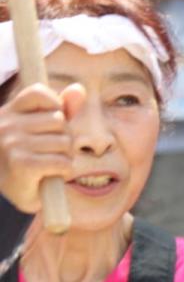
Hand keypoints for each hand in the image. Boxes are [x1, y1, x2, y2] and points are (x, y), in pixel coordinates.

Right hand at [0, 83, 83, 211]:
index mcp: (9, 112)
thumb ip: (62, 109)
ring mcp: (12, 144)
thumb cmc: (28, 159)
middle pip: (59, 121)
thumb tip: (79, 89)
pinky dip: (64, 171)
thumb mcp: (42, 130)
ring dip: (65, 157)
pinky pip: (62, 162)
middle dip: (64, 138)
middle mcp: (6, 125)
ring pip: (64, 142)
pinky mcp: (22, 164)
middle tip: (49, 153)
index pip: (40, 93)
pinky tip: (51, 175)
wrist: (14, 192)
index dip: (55, 107)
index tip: (49, 126)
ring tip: (49, 165)